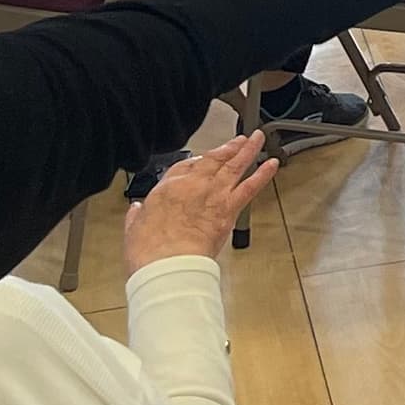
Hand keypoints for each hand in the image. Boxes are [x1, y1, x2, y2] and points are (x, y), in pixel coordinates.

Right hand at [123, 132, 279, 268]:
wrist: (167, 265)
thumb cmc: (150, 251)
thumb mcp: (133, 228)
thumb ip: (137, 216)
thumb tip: (135, 210)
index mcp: (168, 188)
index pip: (184, 167)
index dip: (196, 163)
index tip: (203, 160)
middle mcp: (193, 186)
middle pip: (213, 160)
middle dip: (227, 149)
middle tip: (238, 140)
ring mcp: (214, 195)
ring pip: (234, 166)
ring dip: (247, 151)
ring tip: (256, 140)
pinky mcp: (229, 210)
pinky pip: (250, 187)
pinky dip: (263, 174)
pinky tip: (272, 164)